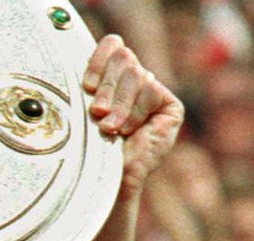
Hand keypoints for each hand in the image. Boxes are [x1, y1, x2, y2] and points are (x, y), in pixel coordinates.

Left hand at [81, 35, 182, 199]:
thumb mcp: (84, 111)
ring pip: (137, 76)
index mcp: (111, 75)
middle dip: (106, 88)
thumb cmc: (89, 149)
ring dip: (119, 105)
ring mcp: (152, 92)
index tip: (85, 86)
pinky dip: (135, 113)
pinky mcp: (169, 106)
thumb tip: (93, 67)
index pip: (112, 46)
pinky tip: (126, 131)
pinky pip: (151, 92)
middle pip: (124, 59)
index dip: (99, 61)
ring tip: (108, 128)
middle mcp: (133, 79)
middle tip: (97, 113)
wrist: (106, 181)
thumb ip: (92, 84)